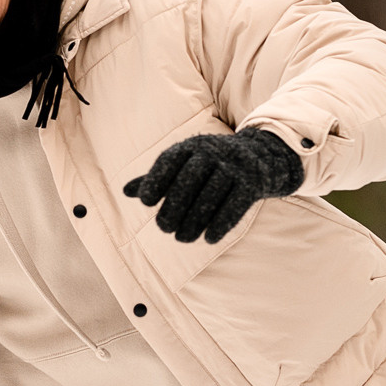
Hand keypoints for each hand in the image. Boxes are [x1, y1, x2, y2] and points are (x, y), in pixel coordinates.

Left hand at [122, 127, 304, 242]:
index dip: (156, 181)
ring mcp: (234, 166)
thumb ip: (157, 178)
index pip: (169, 161)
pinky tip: (209, 239)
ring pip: (211, 196)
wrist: (260, 156)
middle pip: (189, 180)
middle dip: (174, 207)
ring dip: (194, 221)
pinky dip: (221, 224)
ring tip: (182, 238)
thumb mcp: (184, 164)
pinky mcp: (252, 183)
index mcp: (191, 146)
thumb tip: (125, 191)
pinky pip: (234, 205)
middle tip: (164, 228)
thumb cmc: (211, 164)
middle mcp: (213, 152)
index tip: (147, 202)